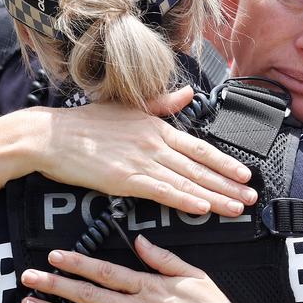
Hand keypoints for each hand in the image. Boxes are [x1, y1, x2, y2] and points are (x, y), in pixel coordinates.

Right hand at [29, 86, 257, 216]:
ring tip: (237, 208)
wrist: (51, 136)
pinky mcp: (124, 179)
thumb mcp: (127, 107)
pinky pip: (161, 191)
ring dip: (215, 196)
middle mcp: (153, 143)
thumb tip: (187, 94)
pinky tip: (202, 208)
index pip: (199, 146)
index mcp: (156, 127)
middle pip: (199, 167)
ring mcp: (140, 161)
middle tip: (251, 198)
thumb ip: (161, 104)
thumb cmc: (85, 124)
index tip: (245, 174)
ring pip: (186, 181)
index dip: (224, 162)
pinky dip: (183, 200)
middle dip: (228, 184)